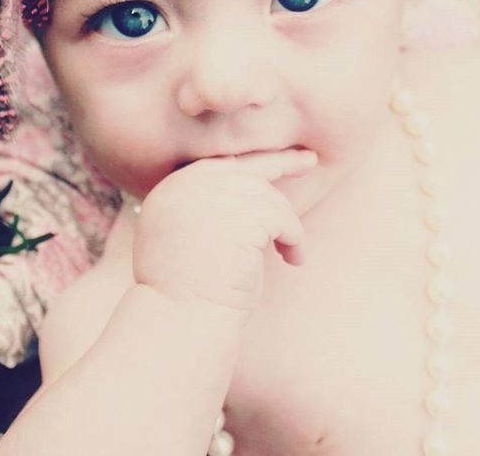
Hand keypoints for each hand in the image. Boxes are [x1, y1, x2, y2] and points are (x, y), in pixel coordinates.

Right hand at [132, 149, 317, 317]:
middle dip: (281, 161)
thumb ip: (207, 214)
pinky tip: (292, 259)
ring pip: (268, 197)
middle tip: (308, 160)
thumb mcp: (186, 242)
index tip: (275, 163)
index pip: (217, 166)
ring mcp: (215, 194)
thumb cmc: (185, 297)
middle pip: (245, 166)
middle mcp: (189, 184)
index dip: (250, 164)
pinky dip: (294, 239)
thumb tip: (245, 205)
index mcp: (170, 192)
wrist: (178, 319)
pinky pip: (282, 217)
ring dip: (285, 226)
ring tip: (289, 254)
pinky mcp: (242, 211)